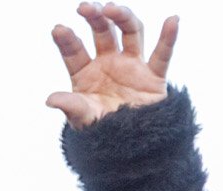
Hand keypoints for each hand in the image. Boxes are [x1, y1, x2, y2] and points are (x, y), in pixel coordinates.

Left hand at [47, 4, 176, 128]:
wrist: (130, 145)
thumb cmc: (101, 130)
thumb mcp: (82, 117)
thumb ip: (70, 105)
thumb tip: (50, 99)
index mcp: (86, 72)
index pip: (74, 52)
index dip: (67, 40)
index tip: (58, 28)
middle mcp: (109, 63)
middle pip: (103, 33)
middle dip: (95, 19)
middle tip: (85, 7)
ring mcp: (132, 65)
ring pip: (131, 33)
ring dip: (123, 18)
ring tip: (112, 8)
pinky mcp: (153, 75)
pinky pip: (163, 54)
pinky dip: (169, 38)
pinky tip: (172, 20)